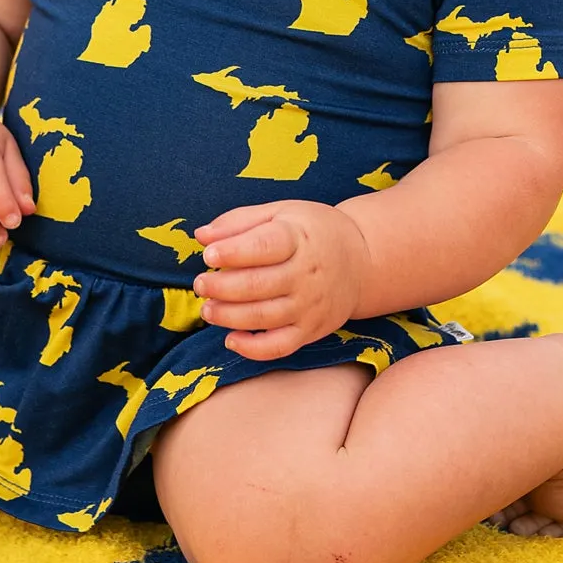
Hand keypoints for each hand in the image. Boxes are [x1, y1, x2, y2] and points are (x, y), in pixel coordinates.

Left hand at [193, 201, 367, 359]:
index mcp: (299, 238)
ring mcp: (310, 305)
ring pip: (263, 317)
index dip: (232, 252)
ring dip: (228, 317)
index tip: (208, 255)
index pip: (264, 247)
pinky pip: (279, 347)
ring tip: (208, 309)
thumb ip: (239, 222)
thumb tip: (201, 235)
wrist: (362, 260)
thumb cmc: (312, 231)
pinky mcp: (311, 330)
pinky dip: (252, 349)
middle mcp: (306, 274)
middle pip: (257, 285)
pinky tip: (231, 339)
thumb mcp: (280, 213)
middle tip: (200, 284)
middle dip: (221, 287)